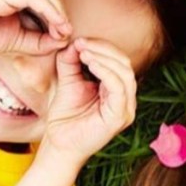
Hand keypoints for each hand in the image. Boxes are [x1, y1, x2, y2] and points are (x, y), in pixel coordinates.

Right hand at [0, 0, 70, 56]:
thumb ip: (39, 41)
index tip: (64, 33)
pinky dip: (48, 10)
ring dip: (58, 10)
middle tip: (66, 31)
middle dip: (61, 9)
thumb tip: (63, 40)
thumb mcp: (16, 41)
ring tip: (63, 30)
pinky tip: (55, 25)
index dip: (59, 10)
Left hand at [40, 39, 136, 163]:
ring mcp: (126, 108)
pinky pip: (119, 89)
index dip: (101, 47)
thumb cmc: (65, 118)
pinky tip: (91, 64)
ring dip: (104, 58)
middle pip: (124, 64)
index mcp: (116, 90)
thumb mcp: (67, 82)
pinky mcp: (120, 117)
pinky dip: (106, 72)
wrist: (59, 145)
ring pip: (125, 73)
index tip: (80, 41)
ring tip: (84, 53)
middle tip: (82, 44)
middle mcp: (126, 98)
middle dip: (103, 49)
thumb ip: (71, 62)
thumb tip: (74, 42)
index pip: (118, 61)